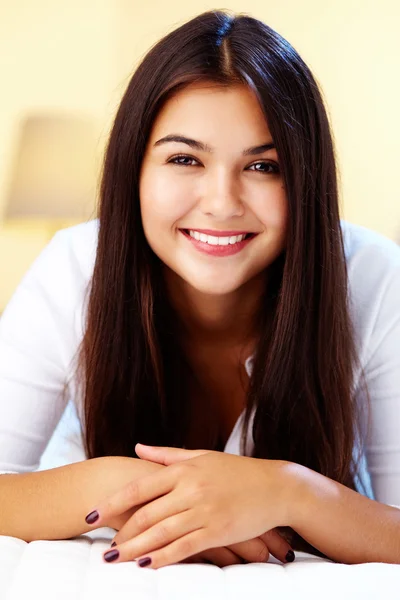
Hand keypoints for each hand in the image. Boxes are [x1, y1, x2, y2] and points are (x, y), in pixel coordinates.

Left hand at [85, 445, 294, 568]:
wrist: (276, 486)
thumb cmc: (237, 471)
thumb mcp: (201, 456)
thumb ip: (167, 454)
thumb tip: (137, 447)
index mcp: (184, 469)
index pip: (139, 487)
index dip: (112, 502)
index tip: (91, 514)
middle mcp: (190, 489)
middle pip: (146, 514)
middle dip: (121, 532)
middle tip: (103, 547)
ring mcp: (204, 511)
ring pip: (161, 533)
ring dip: (135, 549)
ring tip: (115, 559)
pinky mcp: (218, 531)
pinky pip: (184, 547)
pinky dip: (162, 558)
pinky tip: (146, 565)